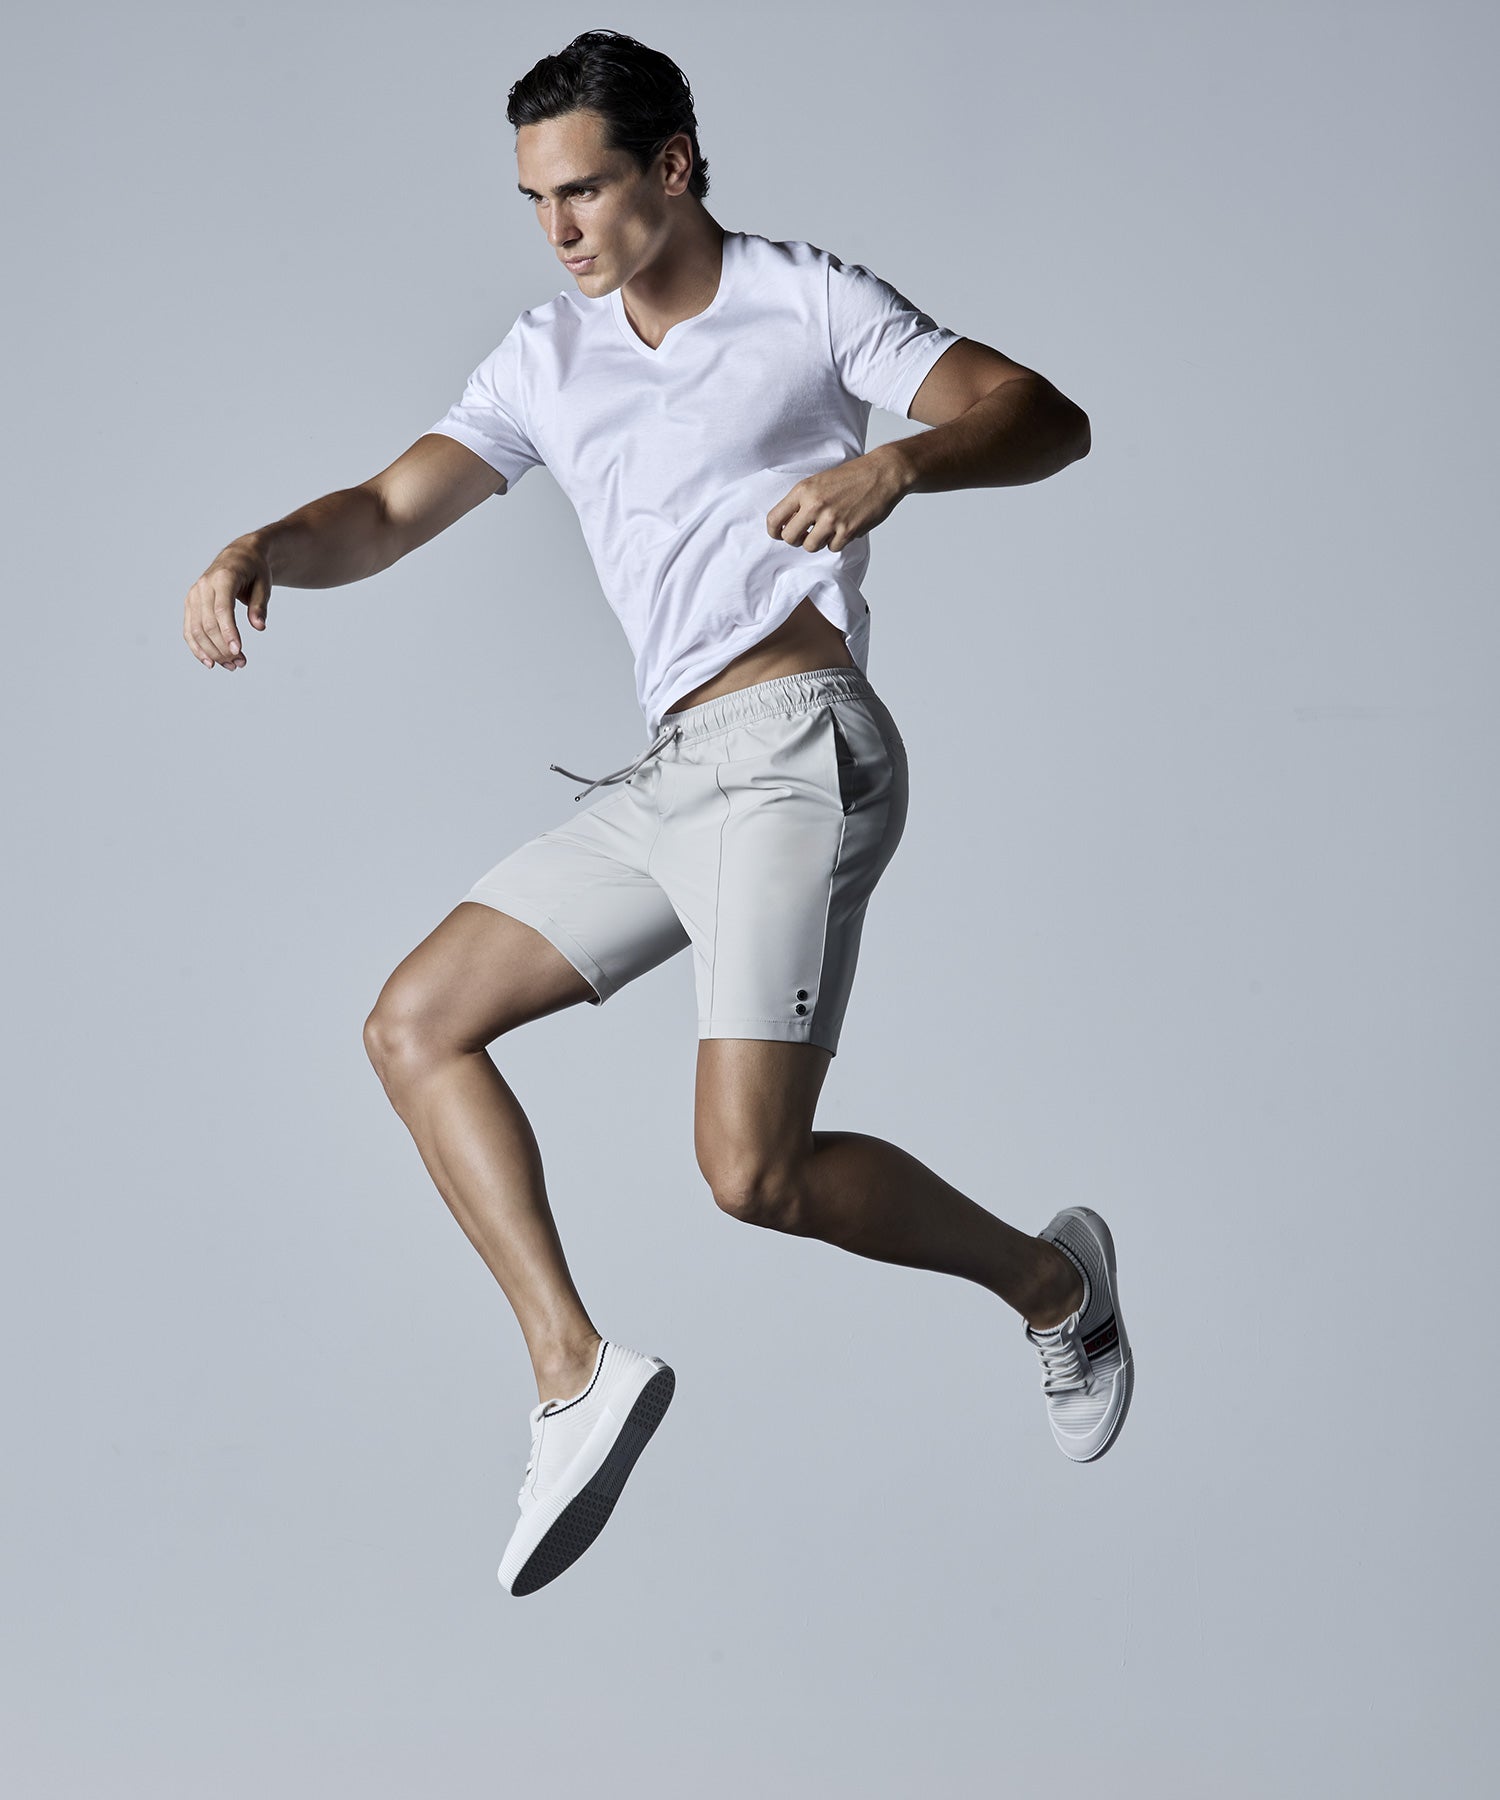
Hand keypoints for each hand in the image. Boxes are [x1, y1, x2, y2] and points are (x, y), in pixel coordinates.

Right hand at [184, 539, 270, 669]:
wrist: (239, 556)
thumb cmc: (255, 571)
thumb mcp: (264, 585)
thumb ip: (260, 606)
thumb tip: (259, 627)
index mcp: (223, 578)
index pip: (222, 609)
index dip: (228, 633)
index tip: (238, 652)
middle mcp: (203, 586)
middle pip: (208, 623)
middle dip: (223, 648)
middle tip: (241, 663)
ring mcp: (194, 595)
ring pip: (196, 630)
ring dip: (212, 652)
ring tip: (232, 666)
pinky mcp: (190, 604)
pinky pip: (189, 630)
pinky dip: (197, 648)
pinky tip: (211, 663)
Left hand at [765, 445, 910, 552]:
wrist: (882, 473)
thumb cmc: (852, 476)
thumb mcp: (819, 481)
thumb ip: (802, 501)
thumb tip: (788, 524)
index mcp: (804, 490)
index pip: (774, 519)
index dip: (775, 531)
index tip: (780, 533)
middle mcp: (815, 505)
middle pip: (790, 538)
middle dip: (796, 540)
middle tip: (805, 535)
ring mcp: (831, 519)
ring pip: (811, 546)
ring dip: (818, 542)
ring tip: (828, 530)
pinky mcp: (847, 530)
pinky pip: (833, 548)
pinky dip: (837, 542)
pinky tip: (845, 527)